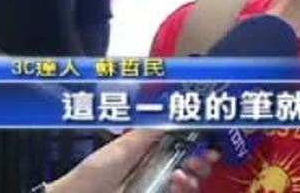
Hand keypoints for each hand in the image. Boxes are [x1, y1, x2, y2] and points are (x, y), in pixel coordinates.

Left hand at [46, 130, 219, 192]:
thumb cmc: (93, 174)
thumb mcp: (123, 146)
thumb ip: (148, 132)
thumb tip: (171, 115)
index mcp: (146, 150)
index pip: (179, 142)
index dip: (195, 139)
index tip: (206, 135)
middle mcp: (154, 169)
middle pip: (190, 163)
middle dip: (201, 159)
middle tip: (204, 157)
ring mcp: (156, 187)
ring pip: (189, 182)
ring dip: (194, 176)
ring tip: (184, 174)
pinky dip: (185, 188)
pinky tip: (178, 183)